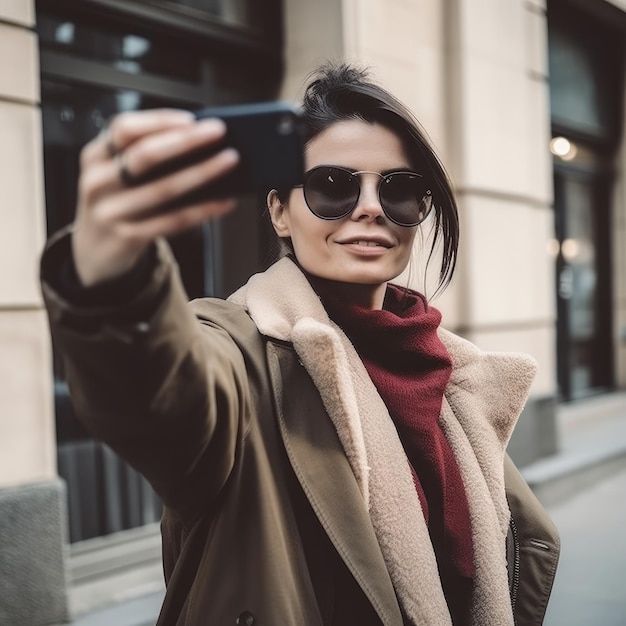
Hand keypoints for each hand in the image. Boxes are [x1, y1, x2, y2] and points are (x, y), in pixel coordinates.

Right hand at [72, 109, 239, 286]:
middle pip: (145, 155)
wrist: (94, 252)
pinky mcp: (128, 238)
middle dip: (186, 141)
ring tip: (229, 161)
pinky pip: (172, 221)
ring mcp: (111, 212)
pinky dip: (202, 210)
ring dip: (202, 172)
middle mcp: (98, 182)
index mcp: (95, 157)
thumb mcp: (115, 176)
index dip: (158, 121)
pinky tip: (223, 202)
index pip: (123, 128)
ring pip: (163, 189)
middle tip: (219, 132)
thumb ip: (143, 158)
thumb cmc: (117, 204)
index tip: (191, 119)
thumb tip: (200, 142)